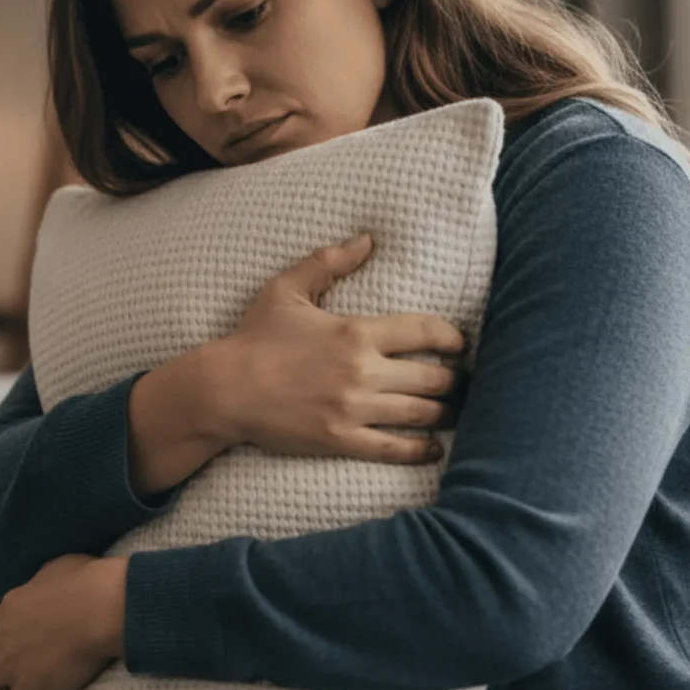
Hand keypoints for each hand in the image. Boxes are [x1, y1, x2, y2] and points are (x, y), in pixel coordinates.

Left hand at [0, 554, 127, 689]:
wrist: (99, 608)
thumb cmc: (89, 583)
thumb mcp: (63, 566)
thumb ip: (49, 576)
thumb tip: (53, 581)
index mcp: (12, 607)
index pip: (4, 621)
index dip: (8, 630)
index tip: (17, 635)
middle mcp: (4, 637)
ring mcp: (12, 668)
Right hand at [212, 233, 468, 461]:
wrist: (223, 389)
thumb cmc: (254, 338)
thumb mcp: (287, 290)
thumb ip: (328, 262)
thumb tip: (366, 239)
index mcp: (356, 332)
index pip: (424, 332)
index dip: (452, 338)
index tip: (461, 344)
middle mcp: (362, 371)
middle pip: (432, 378)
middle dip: (456, 381)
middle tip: (466, 383)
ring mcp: (353, 408)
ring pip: (420, 413)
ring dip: (446, 414)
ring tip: (458, 413)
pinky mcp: (341, 440)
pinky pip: (392, 448)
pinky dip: (420, 449)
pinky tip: (434, 448)